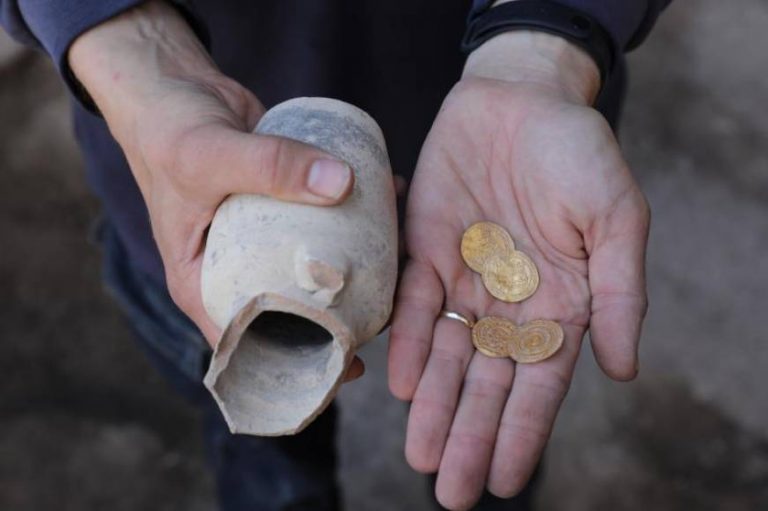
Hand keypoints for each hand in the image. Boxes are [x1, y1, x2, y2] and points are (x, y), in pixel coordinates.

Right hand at [68, 2, 362, 377]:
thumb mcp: (211, 155)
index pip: (249, 345)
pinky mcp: (285, 208)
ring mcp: (264, 241)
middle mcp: (236, 270)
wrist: (173, 86)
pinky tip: (389, 205)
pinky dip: (355, 218)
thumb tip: (343, 184)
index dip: (296, 367)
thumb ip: (270, 167)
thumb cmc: (169, 131)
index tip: (346, 368)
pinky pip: (323, 222)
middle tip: (386, 317)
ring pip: (312, 269)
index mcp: (204, 285)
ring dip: (356, 269)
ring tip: (399, 266)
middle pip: (290, 314)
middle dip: (338, 321)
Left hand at [389, 31, 648, 508]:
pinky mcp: (425, 249)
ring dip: (435, 406)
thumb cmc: (578, 153)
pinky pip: (416, 305)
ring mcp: (466, 279)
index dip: (524, 432)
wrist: (521, 97)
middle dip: (470, 436)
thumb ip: (619, 292)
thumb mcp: (615, 217)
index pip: (541, 383)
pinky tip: (404, 383)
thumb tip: (624, 370)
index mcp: (561, 304)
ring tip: (421, 456)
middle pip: (488, 383)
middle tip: (451, 491)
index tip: (507, 481)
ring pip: (448, 356)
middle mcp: (510, 302)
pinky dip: (411, 342)